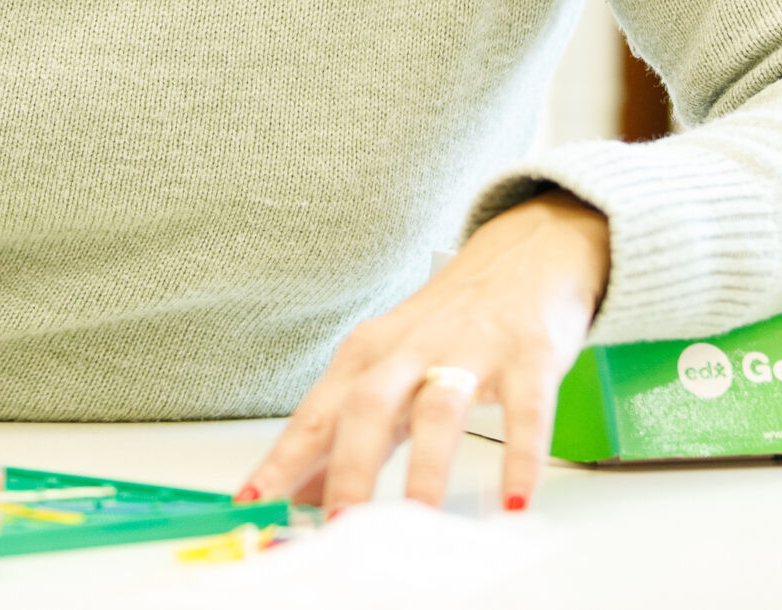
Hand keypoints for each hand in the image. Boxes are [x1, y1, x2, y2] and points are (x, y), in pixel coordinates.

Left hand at [240, 191, 608, 514]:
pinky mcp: (526, 356)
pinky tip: (514, 499)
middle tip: (340, 524)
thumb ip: (345, 435)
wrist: (521, 257)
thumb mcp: (387, 374)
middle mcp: (409, 350)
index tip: (255, 502)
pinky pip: (523, 411)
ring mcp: (468, 349)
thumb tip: (300, 495)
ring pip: (438, 409)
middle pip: (366, 407)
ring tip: (421, 519)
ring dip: (427, 467)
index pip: (313, 416)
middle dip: (349, 468)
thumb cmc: (444, 326)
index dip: (282, 460)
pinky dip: (519, 455)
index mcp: (365, 356)